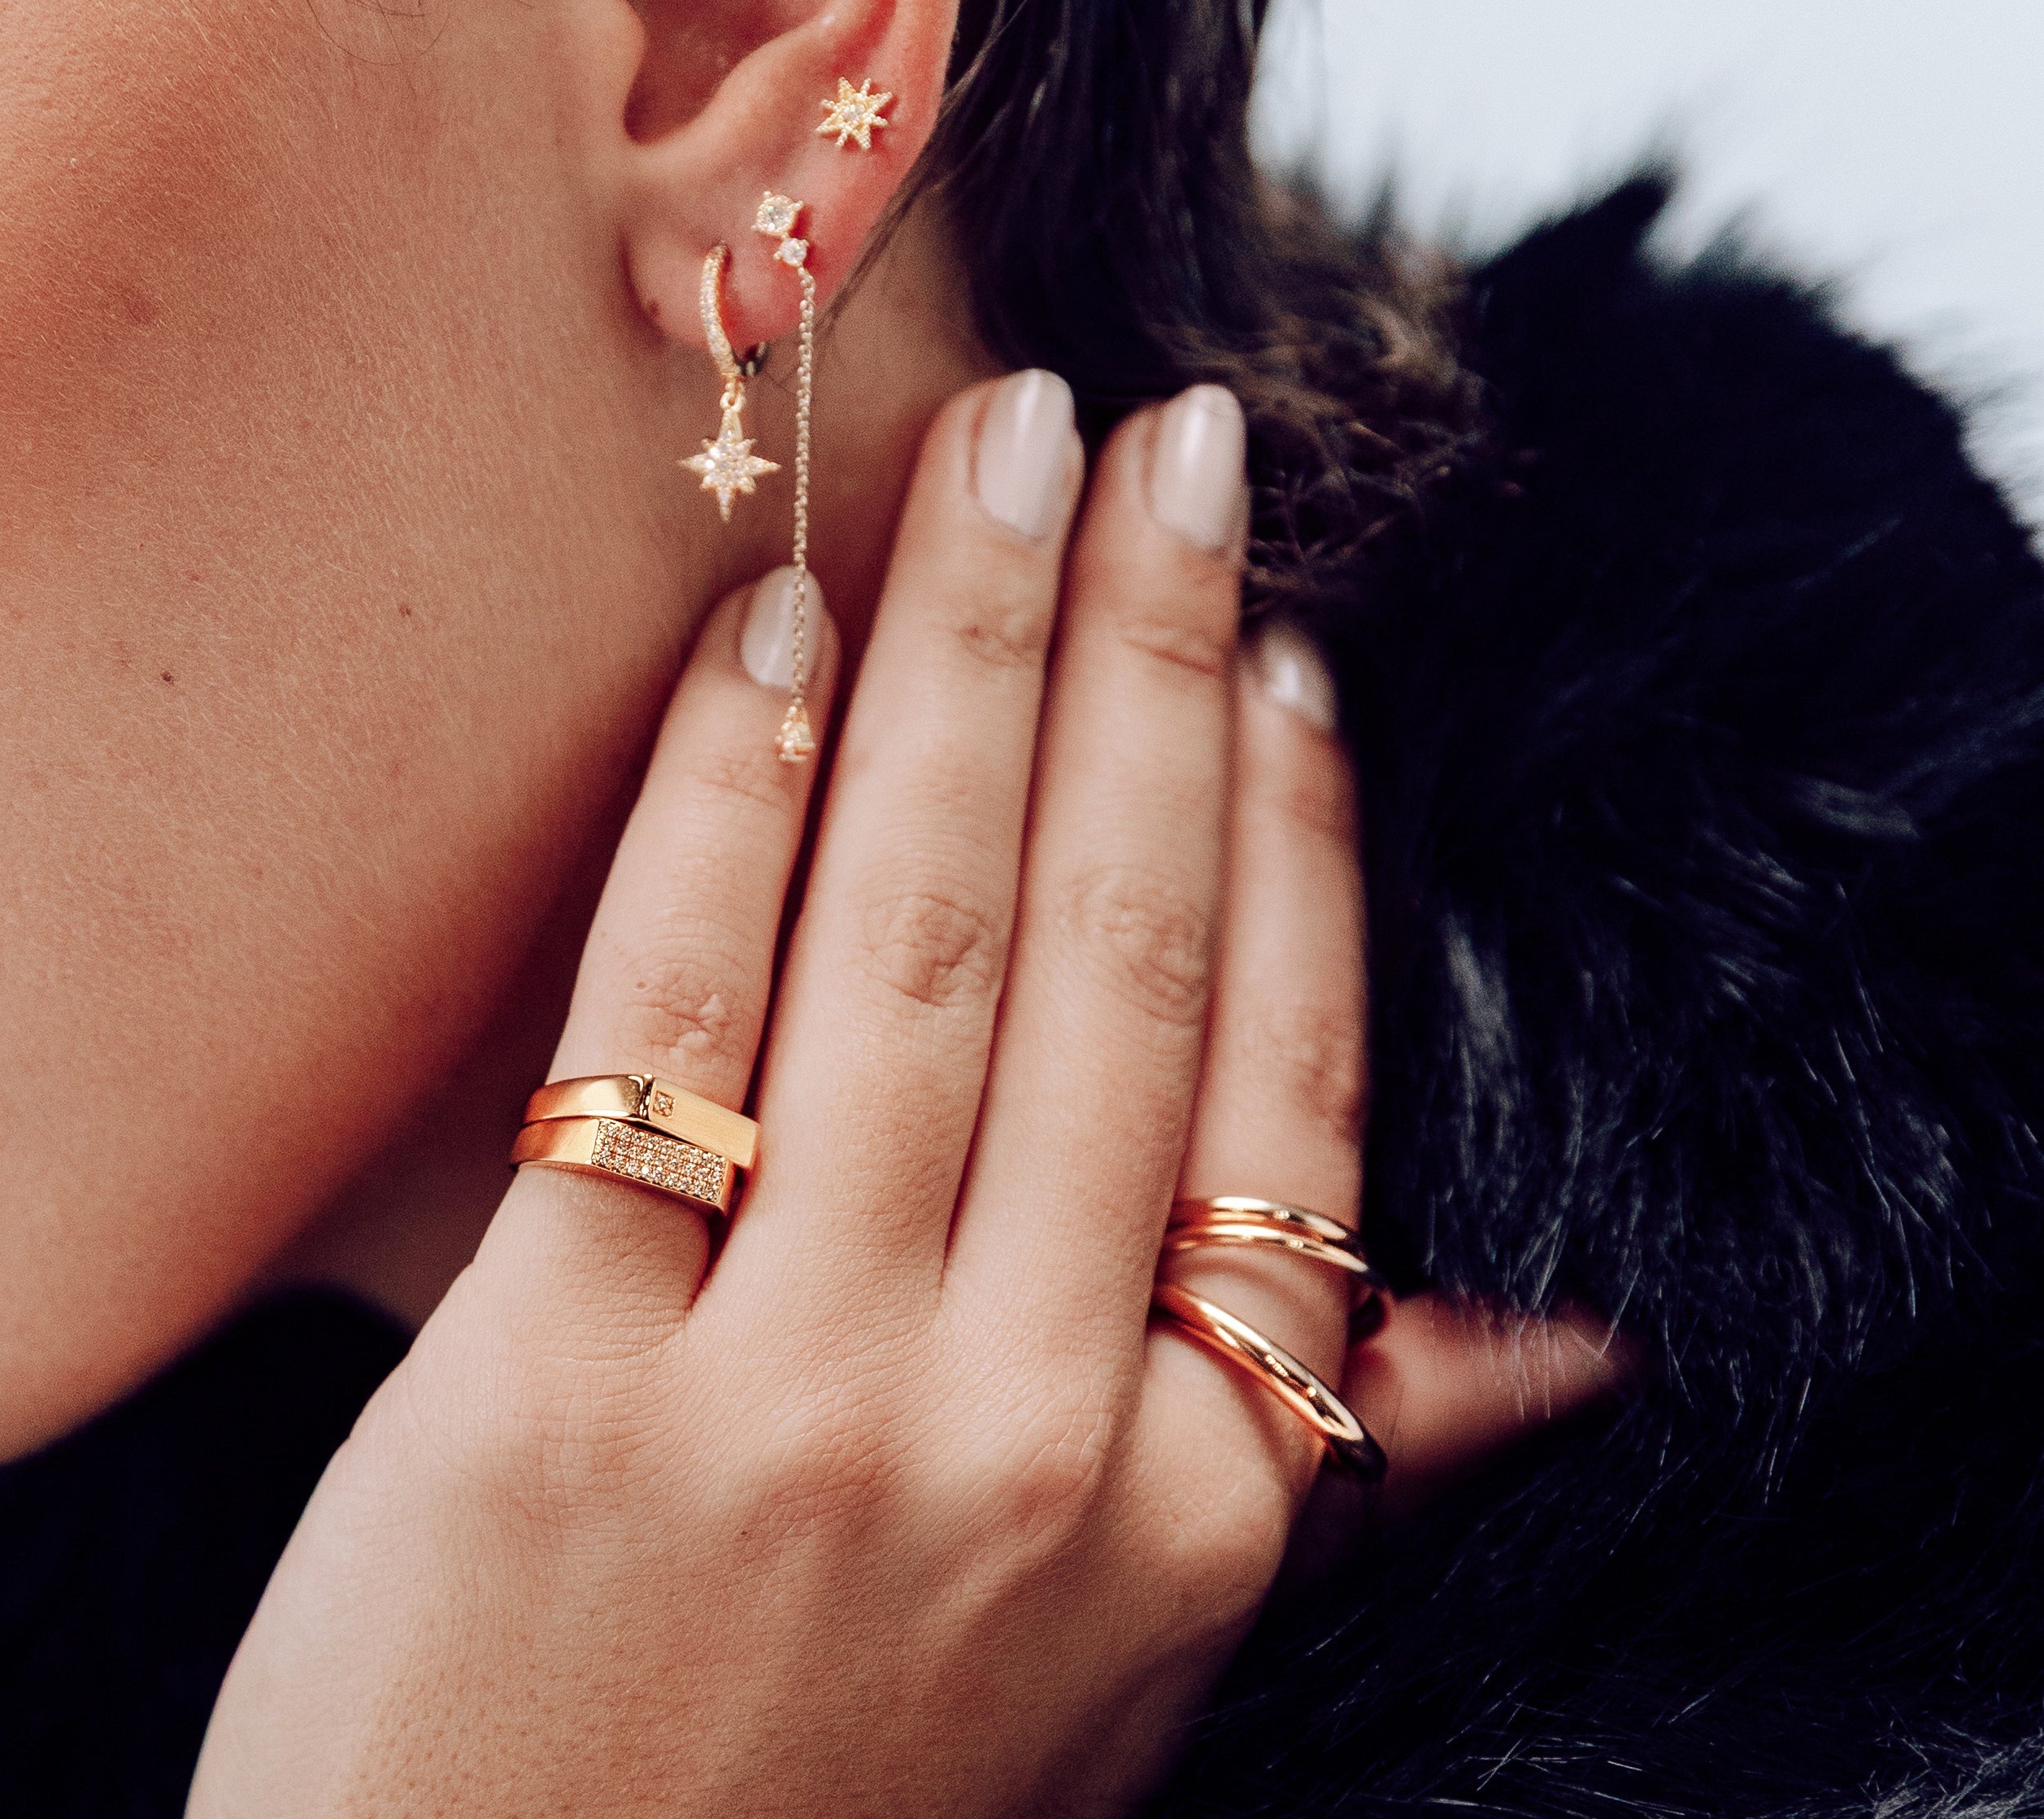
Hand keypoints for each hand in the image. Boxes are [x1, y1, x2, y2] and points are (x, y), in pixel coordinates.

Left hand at [193, 374, 1368, 1817]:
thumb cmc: (819, 1808)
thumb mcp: (1119, 1687)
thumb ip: (1319, 1477)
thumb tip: (1567, 1345)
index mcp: (1183, 1509)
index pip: (1280, 1088)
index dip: (1288, 831)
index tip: (1285, 634)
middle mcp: (1012, 1438)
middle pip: (1110, 960)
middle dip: (1150, 656)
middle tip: (1164, 431)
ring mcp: (783, 1406)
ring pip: (917, 951)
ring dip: (972, 662)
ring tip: (1000, 452)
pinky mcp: (545, 1386)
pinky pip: (661, 1020)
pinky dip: (732, 803)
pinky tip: (776, 633)